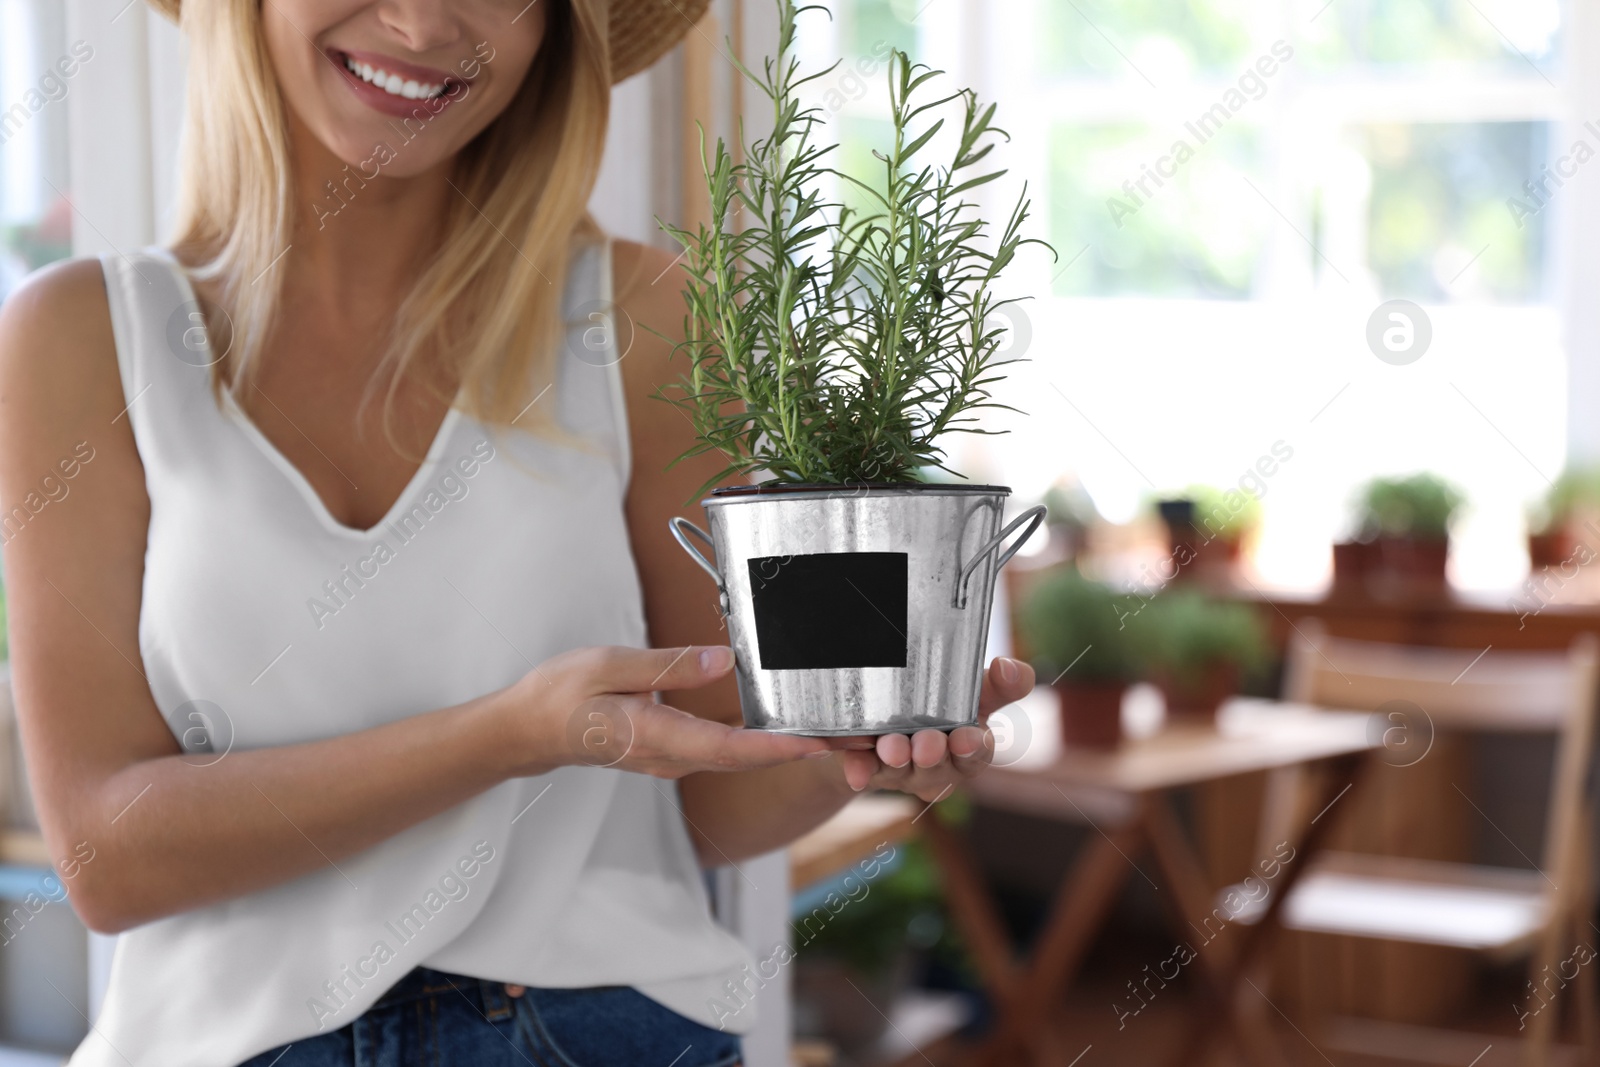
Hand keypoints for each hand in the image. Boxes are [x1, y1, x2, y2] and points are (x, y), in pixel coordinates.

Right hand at [506, 645, 828, 777]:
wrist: (528, 730)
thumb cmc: (561, 696)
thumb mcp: (608, 665)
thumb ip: (668, 665)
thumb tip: (724, 661)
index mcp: (658, 737)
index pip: (732, 749)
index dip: (781, 748)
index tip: (822, 743)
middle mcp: (673, 758)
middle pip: (748, 758)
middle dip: (801, 748)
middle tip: (851, 735)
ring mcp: (674, 759)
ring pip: (741, 756)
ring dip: (786, 745)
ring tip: (833, 728)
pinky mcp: (673, 750)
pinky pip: (726, 748)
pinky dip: (762, 740)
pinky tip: (786, 722)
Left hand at [831, 657, 1035, 801]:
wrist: (885, 718)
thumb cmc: (940, 704)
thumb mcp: (973, 691)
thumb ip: (998, 683)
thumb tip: (1009, 666)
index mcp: (967, 745)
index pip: (977, 752)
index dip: (974, 748)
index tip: (967, 738)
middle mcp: (936, 764)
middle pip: (938, 767)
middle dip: (933, 755)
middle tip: (927, 746)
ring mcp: (901, 770)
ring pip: (900, 770)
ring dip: (896, 759)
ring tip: (891, 748)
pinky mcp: (867, 768)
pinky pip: (862, 770)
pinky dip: (858, 766)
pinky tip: (849, 764)